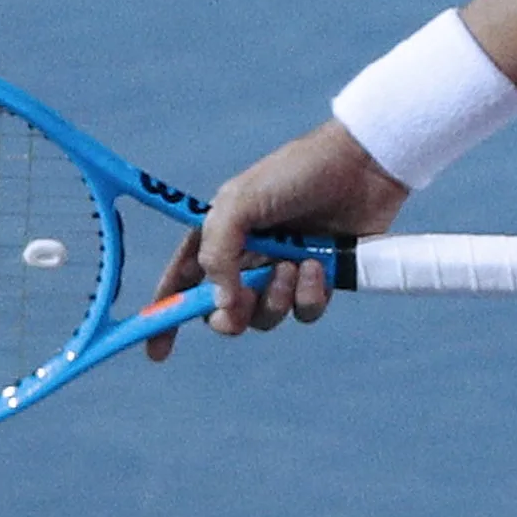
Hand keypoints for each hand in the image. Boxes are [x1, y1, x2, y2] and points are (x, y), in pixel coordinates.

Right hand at [145, 120, 411, 361]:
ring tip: (291, 265)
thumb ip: (219, 253)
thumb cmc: (295, 174)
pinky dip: (309, 296)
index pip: (183, 280)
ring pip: (266, 318)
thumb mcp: (240, 202)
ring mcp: (284, 270)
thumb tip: (222, 303)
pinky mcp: (319, 280)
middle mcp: (248, 257)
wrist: (359, 167)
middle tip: (244, 301)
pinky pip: (304, 312)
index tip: (156, 349)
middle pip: (224, 312)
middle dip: (231, 316)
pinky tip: (318, 266)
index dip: (166, 315)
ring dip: (275, 299)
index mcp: (220, 235)